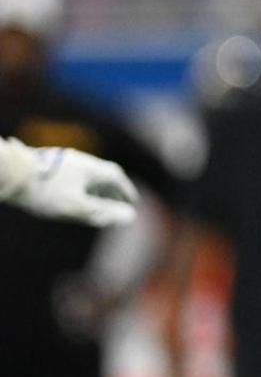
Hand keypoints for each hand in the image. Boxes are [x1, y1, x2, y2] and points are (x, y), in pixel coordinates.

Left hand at [11, 146, 138, 226]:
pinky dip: (80, 185)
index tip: (131, 202)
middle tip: (116, 203)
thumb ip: (103, 213)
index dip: (126, 191)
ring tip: (94, 201)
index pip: (117, 178)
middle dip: (112, 190)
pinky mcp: (50, 163)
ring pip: (87, 175)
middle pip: (103, 175)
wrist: (13, 174)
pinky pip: (73, 175)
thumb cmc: (46, 192)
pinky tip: (70, 194)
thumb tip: (130, 216)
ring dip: (95, 188)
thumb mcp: (77, 207)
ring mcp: (65, 160)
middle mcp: (82, 161)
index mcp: (93, 169)